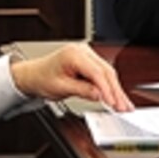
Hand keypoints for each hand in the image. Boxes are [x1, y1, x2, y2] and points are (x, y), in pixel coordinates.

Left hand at [10, 42, 133, 111]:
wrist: (34, 75)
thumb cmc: (43, 78)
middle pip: (106, 72)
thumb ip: (82, 90)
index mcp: (74, 54)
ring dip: (116, 90)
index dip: (107, 89)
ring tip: (123, 105)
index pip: (97, 72)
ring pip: (108, 73)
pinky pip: (103, 73)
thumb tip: (99, 95)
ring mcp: (87, 54)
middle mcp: (83, 51)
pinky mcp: (90, 61)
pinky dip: (110, 86)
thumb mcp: (61, 88)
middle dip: (116, 91)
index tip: (113, 103)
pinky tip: (116, 97)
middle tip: (124, 107)